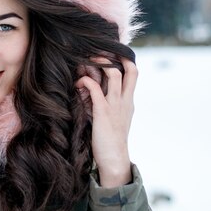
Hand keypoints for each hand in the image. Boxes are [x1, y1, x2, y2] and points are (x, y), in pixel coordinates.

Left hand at [75, 56, 136, 187]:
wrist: (114, 160)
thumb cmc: (109, 140)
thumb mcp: (110, 118)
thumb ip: (102, 102)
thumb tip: (87, 86)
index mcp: (128, 101)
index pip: (132, 73)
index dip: (124, 59)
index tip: (109, 51)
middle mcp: (125, 100)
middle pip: (130, 69)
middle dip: (116, 55)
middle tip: (99, 50)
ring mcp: (116, 105)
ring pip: (114, 74)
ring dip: (100, 63)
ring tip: (87, 60)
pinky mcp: (103, 112)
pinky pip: (95, 90)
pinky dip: (86, 81)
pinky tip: (78, 82)